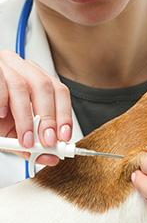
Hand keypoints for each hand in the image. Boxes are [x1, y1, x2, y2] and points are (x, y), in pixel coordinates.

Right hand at [0, 50, 71, 164]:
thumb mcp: (15, 131)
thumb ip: (33, 144)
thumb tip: (51, 157)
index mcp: (36, 79)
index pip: (60, 92)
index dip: (64, 114)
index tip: (64, 136)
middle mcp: (24, 68)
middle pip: (44, 87)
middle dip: (48, 118)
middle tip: (47, 141)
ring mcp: (5, 65)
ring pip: (22, 86)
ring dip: (26, 117)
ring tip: (25, 138)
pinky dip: (2, 99)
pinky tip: (1, 114)